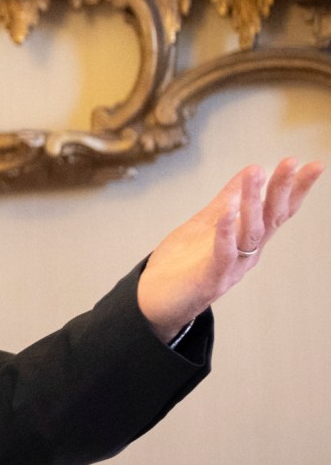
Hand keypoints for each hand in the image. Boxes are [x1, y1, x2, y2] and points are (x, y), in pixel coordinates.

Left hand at [136, 158, 322, 340]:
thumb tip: (250, 169)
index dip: (295, 189)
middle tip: (291, 162)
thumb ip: (227, 200)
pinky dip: (226, 232)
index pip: (277, 211)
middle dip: (282, 189)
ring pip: (250, 232)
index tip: (311, 163)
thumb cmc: (181, 264)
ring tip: (256, 172)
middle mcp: (247, 254)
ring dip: (253, 201)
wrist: (154, 302)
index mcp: (248, 241)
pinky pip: (223, 253)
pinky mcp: (210, 279)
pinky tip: (228, 211)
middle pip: (270, 219)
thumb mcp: (205, 223)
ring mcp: (232, 268)